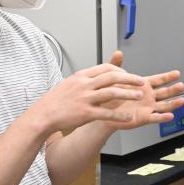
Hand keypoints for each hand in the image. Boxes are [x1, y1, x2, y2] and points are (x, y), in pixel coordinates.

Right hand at [31, 58, 148, 134]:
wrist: (42, 116)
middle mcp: (84, 85)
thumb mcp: (70, 83)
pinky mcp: (85, 114)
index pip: (106, 67)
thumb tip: (99, 75)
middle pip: (112, 77)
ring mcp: (85, 99)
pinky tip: (128, 117)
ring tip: (139, 95)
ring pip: (112, 93)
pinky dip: (119, 115)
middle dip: (130, 78)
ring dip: (128, 93)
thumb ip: (85, 79)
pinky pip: (106, 113)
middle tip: (141, 81)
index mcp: (81, 76)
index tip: (128, 74)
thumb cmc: (55, 101)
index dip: (120, 70)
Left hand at [98, 51, 183, 130]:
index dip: (168, 77)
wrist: (104, 111)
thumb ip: (117, 65)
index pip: (159, 80)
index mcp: (143, 85)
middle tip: (181, 86)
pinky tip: (169, 116)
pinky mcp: (144, 117)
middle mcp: (148, 96)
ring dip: (173, 103)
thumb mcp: (113, 78)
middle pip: (165, 92)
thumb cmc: (110, 95)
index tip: (177, 73)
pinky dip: (163, 117)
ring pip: (164, 105)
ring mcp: (148, 107)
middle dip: (173, 89)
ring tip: (181, 100)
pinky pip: (155, 117)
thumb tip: (118, 53)